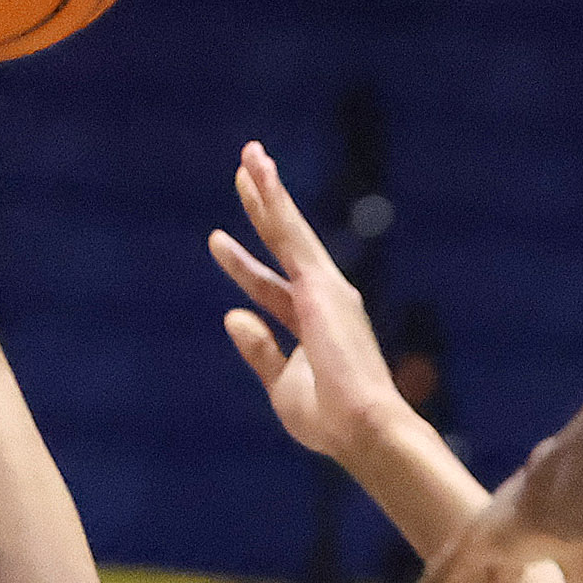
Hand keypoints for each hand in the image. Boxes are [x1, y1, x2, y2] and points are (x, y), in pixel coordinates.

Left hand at [209, 143, 407, 469]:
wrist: (364, 428)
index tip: (218, 241)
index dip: (244, 267)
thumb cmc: (331, 421)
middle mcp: (325, 302)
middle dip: (264, 208)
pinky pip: (288, 233)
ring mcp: (326, 290)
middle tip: (245, 172)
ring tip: (250, 153)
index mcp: (314, 329)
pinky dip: (274, 200)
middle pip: (284, 245)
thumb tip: (231, 314)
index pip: (272, 289)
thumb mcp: (282, 387)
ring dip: (268, 190)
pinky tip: (259, 170)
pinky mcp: (320, 284)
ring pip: (288, 229)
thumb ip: (259, 350)